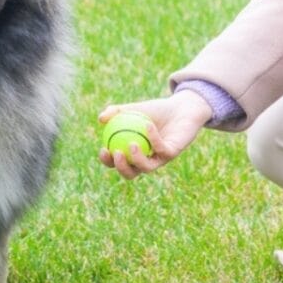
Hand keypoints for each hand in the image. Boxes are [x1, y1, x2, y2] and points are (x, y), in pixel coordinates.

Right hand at [96, 90, 213, 179]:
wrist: (181, 108)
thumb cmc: (155, 111)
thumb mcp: (132, 109)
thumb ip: (115, 112)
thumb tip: (101, 119)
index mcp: (133, 154)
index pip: (116, 163)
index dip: (107, 161)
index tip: (103, 149)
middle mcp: (146, 160)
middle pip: (130, 173)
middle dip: (121, 167)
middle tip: (116, 153)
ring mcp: (159, 159)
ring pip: (146, 168)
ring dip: (137, 159)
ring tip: (132, 144)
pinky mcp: (172, 154)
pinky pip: (161, 149)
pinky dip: (153, 137)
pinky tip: (147, 125)